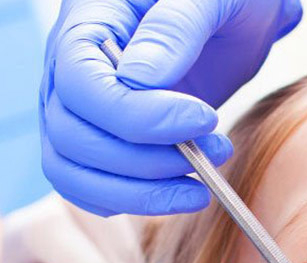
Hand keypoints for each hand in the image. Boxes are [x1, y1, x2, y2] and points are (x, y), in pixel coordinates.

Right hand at [41, 0, 301, 215]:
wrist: (236, 9)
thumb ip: (174, 27)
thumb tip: (138, 79)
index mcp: (86, 21)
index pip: (81, 86)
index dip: (137, 117)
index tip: (202, 120)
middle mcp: (69, 67)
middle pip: (71, 136)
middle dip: (145, 161)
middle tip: (215, 150)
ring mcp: (81, 107)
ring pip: (72, 171)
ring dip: (138, 192)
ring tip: (202, 184)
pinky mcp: (104, 137)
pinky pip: (89, 185)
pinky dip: (130, 200)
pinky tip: (178, 191)